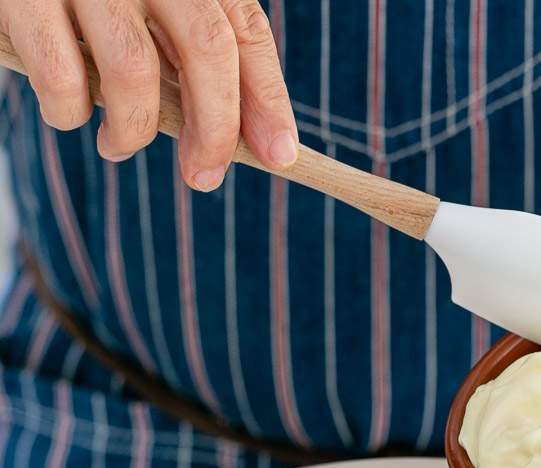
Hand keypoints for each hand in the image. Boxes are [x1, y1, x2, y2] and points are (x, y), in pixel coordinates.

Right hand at [0, 0, 297, 189]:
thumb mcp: (143, 5)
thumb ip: (181, 47)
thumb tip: (231, 135)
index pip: (243, 29)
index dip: (267, 98)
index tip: (278, 155)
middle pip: (207, 49)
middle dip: (215, 129)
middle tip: (203, 177)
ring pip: (135, 73)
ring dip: (133, 131)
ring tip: (117, 146)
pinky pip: (62, 78)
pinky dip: (69, 114)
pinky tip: (66, 114)